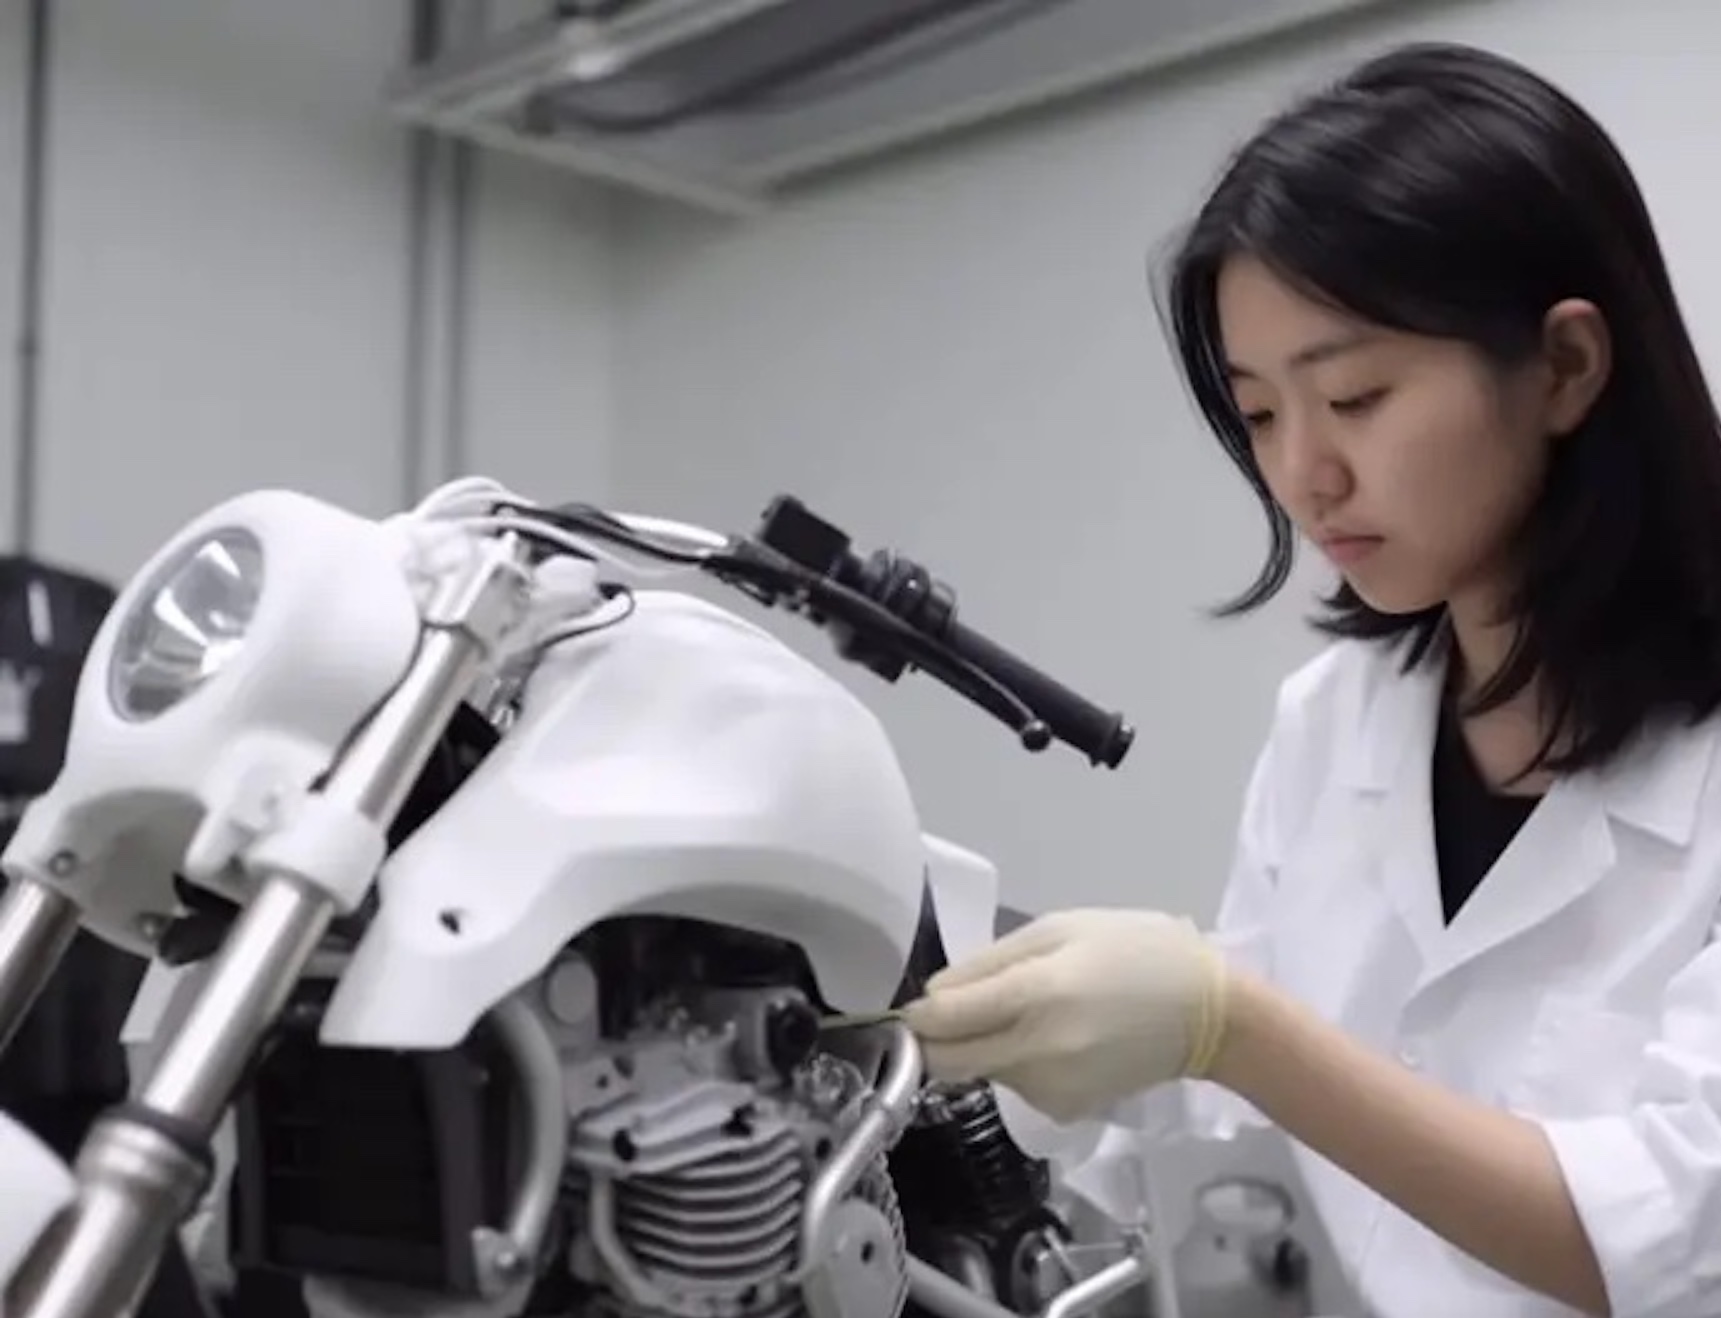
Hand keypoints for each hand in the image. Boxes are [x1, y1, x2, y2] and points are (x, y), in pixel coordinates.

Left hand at [899, 908, 1229, 1122]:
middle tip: (959, 1012)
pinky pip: (1016, 1084)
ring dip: (987, 1045)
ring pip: (981, 1072)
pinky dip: (1021, 1062)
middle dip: (938, 1040)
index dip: (918, 1015)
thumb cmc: (1137, 951)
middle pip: (947, 1062)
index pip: (942, 1021)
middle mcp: (1036, 1051)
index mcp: (1035, 993)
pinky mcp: (1064, 1113)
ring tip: (1039, 1012)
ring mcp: (1050, 1090)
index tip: (919, 1004)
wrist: (1212, 1015)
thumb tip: (935, 996)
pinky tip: (1061, 1039)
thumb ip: (990, 961)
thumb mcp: (1062, 929)